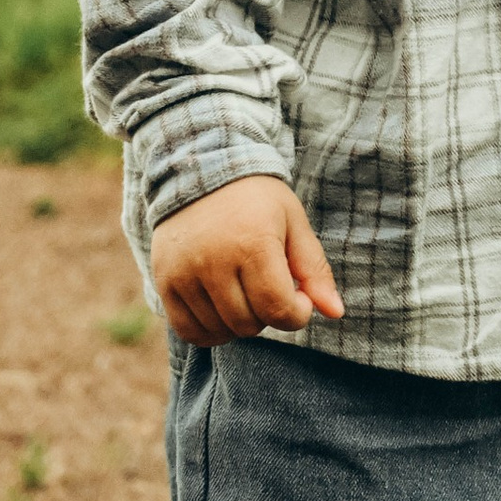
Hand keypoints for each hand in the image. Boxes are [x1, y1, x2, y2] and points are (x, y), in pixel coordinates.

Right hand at [151, 177, 344, 344]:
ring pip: (220, 330)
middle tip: (269, 288)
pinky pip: (188, 331)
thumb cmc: (256, 199)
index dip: (297, 313)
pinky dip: (210, 331)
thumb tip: (336, 313)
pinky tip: (222, 310)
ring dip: (240, 322)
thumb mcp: (293, 222)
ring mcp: (184, 272)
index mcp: (253, 242)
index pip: (278, 309)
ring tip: (245, 292)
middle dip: (268, 315)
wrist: (200, 168)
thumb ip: (314, 270)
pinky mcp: (164, 280)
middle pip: (249, 324)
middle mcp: (214, 260)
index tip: (299, 296)